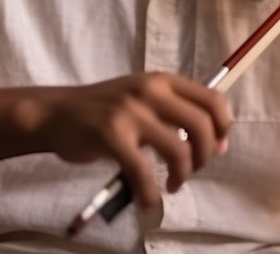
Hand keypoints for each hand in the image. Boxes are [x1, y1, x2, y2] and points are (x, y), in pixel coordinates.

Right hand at [24, 72, 231, 208]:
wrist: (56, 113)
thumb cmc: (105, 109)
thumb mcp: (144, 98)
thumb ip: (177, 114)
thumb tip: (218, 143)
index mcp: (164, 80)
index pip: (213, 99)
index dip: (223, 127)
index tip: (218, 147)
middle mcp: (151, 91)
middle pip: (202, 125)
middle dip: (205, 155)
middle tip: (193, 170)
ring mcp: (130, 112)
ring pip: (178, 149)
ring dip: (182, 174)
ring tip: (173, 184)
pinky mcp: (111, 136)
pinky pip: (143, 171)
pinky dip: (151, 192)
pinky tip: (149, 199)